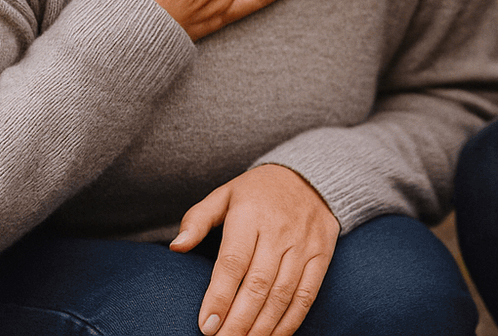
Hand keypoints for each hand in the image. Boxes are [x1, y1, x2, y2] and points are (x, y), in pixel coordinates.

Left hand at [171, 164, 338, 335]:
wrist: (310, 176)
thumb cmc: (257, 192)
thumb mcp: (224, 195)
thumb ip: (197, 220)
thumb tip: (176, 247)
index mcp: (250, 215)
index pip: (233, 262)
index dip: (219, 297)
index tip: (206, 325)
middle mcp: (279, 231)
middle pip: (258, 285)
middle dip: (238, 321)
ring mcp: (303, 244)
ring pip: (282, 295)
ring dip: (262, 327)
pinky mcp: (322, 255)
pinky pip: (306, 295)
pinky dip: (290, 322)